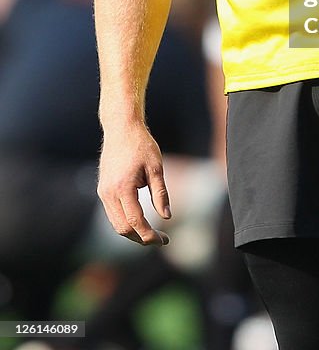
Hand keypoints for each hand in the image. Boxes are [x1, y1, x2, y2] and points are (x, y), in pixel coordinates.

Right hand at [97, 123, 171, 245]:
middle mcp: (108, 193)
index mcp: (122, 188)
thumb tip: (167, 217)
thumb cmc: (141, 144)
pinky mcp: (103, 189)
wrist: (121, 128)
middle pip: (122, 228)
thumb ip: (160, 193)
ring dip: (133, 231)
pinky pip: (112, 213)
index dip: (149, 235)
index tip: (164, 240)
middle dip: (141, 238)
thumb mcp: (156, 167)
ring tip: (153, 232)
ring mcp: (103, 192)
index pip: (135, 222)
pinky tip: (141, 219)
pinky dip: (126, 221)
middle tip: (161, 238)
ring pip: (115, 223)